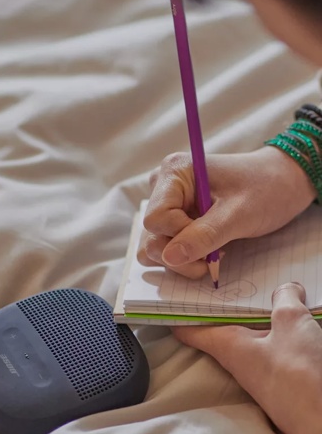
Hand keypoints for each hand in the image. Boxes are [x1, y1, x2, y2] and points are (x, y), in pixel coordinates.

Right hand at [139, 146, 315, 278]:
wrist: (282, 183)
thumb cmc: (266, 189)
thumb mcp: (239, 214)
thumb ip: (204, 236)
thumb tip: (169, 258)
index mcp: (174, 172)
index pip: (156, 218)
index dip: (180, 236)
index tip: (213, 237)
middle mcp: (162, 187)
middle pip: (151, 235)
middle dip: (180, 255)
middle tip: (213, 258)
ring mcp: (166, 205)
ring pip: (153, 247)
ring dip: (180, 261)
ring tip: (212, 255)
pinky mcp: (173, 221)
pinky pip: (164, 249)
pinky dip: (183, 258)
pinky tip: (207, 251)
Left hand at [174, 283, 321, 433]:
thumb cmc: (298, 374)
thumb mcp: (290, 323)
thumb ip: (284, 300)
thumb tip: (285, 289)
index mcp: (228, 346)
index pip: (191, 330)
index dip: (179, 313)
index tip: (169, 298)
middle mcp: (240, 361)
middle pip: (223, 330)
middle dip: (223, 307)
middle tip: (221, 280)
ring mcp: (262, 373)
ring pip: (253, 338)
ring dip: (256, 318)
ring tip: (265, 292)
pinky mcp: (284, 380)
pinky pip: (276, 349)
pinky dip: (280, 333)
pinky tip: (295, 323)